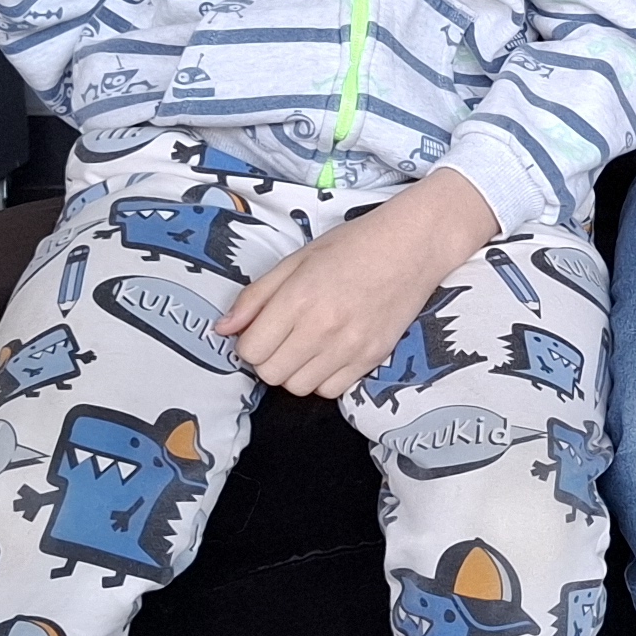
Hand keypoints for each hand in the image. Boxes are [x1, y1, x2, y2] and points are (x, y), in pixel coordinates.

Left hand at [213, 168, 496, 397]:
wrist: (413, 247)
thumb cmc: (352, 246)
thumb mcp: (296, 260)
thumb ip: (256, 297)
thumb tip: (222, 329)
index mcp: (299, 298)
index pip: (251, 350)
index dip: (248, 343)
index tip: (261, 330)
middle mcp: (323, 328)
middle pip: (271, 374)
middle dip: (268, 359)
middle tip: (282, 337)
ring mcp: (350, 347)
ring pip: (299, 387)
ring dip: (294, 371)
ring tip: (306, 345)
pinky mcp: (373, 358)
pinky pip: (331, 390)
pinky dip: (322, 378)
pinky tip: (329, 354)